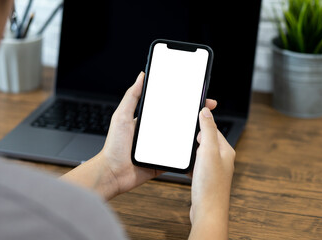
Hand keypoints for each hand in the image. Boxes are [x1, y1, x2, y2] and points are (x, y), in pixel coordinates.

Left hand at [62, 72, 216, 200]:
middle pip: (179, 121)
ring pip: (183, 137)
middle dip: (195, 114)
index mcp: (149, 120)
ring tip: (206, 125)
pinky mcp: (165, 160)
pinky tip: (198, 145)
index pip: (169, 106)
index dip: (182, 100)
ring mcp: (162, 146)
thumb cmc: (114, 145)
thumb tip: (141, 76)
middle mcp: (157, 132)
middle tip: (208, 107)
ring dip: (194, 132)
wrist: (113, 173)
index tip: (195, 93)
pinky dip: (189, 152)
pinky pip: (180, 155)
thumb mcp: (122, 116)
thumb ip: (131, 96)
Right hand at [188, 107, 234, 239]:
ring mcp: (214, 170)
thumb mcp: (208, 151)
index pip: (214, 129)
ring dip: (193, 151)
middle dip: (196, 137)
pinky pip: (198, 165)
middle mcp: (222, 160)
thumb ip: (208, 130)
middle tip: (185, 136)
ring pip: (201, 153)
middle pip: (208, 141)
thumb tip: (207, 112)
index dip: (202, 123)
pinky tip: (185, 166)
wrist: (208, 212)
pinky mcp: (206, 179)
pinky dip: (191, 163)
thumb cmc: (210, 185)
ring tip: (185, 151)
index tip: (191, 117)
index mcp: (226, 151)